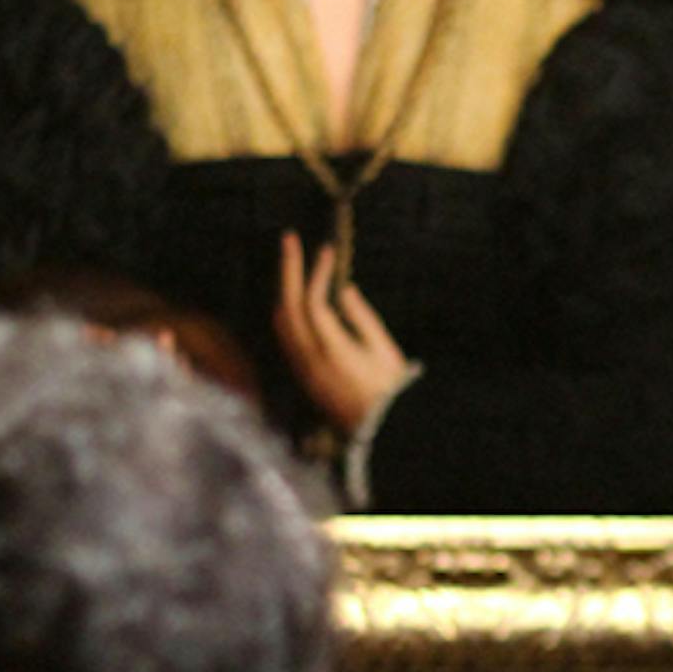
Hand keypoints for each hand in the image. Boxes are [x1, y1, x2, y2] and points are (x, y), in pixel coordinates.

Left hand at [273, 233, 412, 433]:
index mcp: (332, 351)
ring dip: (284, 288)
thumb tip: (342, 290)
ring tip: (291, 262)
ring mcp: (302, 368)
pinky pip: (285, 335)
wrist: (381, 433)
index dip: (317, 273)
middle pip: (287, 307)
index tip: (327, 250)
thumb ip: (361, 318)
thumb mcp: (384, 351)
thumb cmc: (391, 391)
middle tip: (289, 239)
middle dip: (287, 269)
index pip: (313, 304)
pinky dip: (287, 308)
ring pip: (281, 321)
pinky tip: (295, 295)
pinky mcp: (302, 374)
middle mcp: (309, 359)